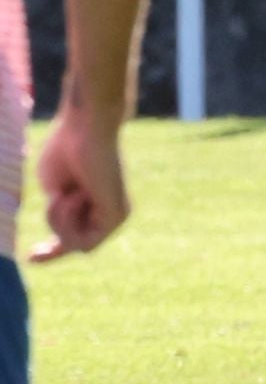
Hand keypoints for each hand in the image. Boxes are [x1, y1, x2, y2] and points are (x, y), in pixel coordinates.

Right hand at [29, 106, 130, 261]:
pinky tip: (76, 196)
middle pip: (71, 242)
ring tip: (66, 192)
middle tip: (58, 196)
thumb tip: (62, 233)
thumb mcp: (53, 188)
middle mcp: (109, 211)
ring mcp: (116, 216)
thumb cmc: (67, 148)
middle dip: (57, 224)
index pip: (76, 237)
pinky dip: (68, 221)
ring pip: (74, 245)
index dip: (52, 252)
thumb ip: (57, 212)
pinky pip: (81, 242)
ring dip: (59, 222)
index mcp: (93, 202)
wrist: (87, 126)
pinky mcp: (116, 217)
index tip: (30, 257)